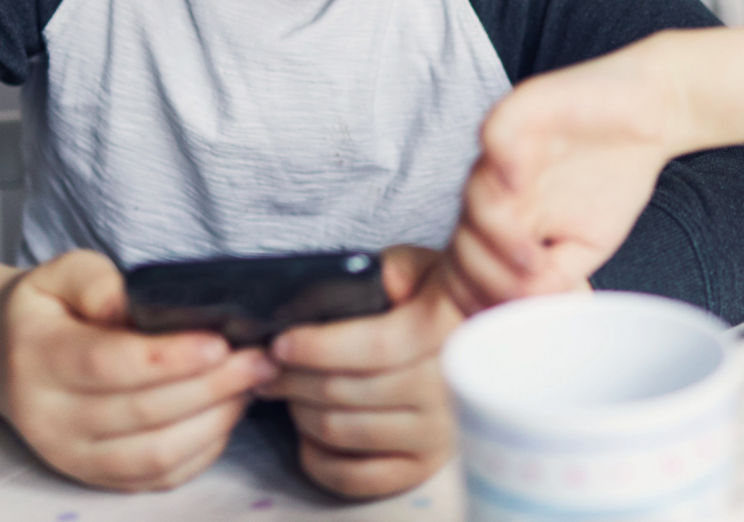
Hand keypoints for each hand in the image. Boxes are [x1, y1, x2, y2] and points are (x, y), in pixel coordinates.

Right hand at [0, 250, 275, 490]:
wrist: (4, 358)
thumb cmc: (47, 310)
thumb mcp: (60, 274)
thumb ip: (95, 281)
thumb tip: (129, 304)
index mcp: (39, 359)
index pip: (109, 366)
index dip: (169, 358)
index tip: (220, 343)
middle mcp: (50, 417)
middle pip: (141, 412)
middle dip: (211, 387)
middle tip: (259, 359)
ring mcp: (71, 456)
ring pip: (154, 454)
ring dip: (214, 420)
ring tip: (251, 382)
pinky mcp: (94, 477)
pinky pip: (157, 477)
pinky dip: (202, 450)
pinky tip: (227, 412)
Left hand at [260, 246, 471, 497]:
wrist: (475, 352)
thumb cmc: (434, 306)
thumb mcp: (425, 270)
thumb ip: (399, 267)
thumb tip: (377, 277)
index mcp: (446, 335)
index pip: (374, 347)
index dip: (318, 347)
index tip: (281, 343)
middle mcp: (446, 390)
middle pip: (346, 392)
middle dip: (293, 379)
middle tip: (268, 368)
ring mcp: (436, 435)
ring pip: (341, 431)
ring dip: (299, 412)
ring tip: (287, 391)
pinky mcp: (422, 468)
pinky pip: (354, 477)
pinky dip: (318, 457)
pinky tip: (307, 433)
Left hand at [452, 40, 685, 306]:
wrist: (650, 115)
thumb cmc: (613, 177)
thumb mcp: (585, 244)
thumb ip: (555, 277)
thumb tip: (532, 310)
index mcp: (500, 221)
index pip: (467, 267)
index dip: (480, 298)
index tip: (512, 319)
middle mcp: (492, 187)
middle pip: (463, 239)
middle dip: (487, 275)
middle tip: (523, 291)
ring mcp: (504, 149)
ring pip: (475, 196)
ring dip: (498, 233)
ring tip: (531, 256)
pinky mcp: (523, 108)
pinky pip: (497, 135)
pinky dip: (502, 162)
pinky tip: (519, 185)